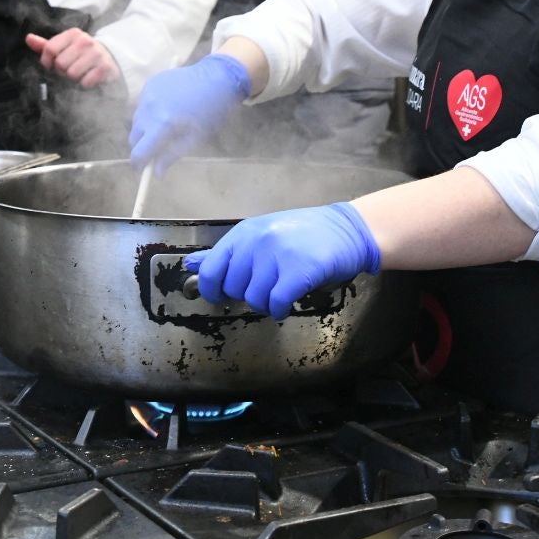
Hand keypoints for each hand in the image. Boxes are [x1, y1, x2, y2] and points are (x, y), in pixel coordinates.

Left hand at [25, 29, 119, 88]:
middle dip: (63, 71)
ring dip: (74, 78)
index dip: (47, 62)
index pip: (49, 49)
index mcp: (73, 34)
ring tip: (80, 73)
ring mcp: (96, 53)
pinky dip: (85, 84)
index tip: (52, 65)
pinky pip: (85, 82)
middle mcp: (85, 40)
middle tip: (71, 68)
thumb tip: (28, 38)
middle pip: (60, 63)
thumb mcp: (63, 48)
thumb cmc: (80, 55)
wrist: (109, 60)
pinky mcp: (105, 67)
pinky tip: (89, 77)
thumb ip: (45, 45)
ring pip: (72, 73)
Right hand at [128, 53, 250, 171]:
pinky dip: (148, 111)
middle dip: (142, 145)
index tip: (142, 169)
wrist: (216, 77)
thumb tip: (156, 174)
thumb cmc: (210, 111)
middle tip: (155, 147)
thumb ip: (171, 156)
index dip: (138, 163)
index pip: (139, 151)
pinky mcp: (149, 83)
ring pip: (136, 119)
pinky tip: (165, 107)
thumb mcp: (194, 138)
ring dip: (144, 127)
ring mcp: (147, 93)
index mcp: (162, 124)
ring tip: (163, 125)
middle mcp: (149, 108)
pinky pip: (142, 104)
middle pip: (134, 136)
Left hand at [184, 202, 381, 319]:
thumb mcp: (260, 236)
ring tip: (282, 289)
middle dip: (248, 294)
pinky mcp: (298, 271)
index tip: (222, 295)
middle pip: (234, 288)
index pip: (210, 269)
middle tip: (268, 285)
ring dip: (267, 303)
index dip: (212, 289)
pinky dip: (280, 309)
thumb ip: (225, 253)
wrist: (347, 229)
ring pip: (254, 299)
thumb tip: (190, 264)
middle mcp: (257, 242)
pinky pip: (276, 304)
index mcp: (244, 233)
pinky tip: (289, 301)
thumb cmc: (302, 234)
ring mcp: (277, 255)